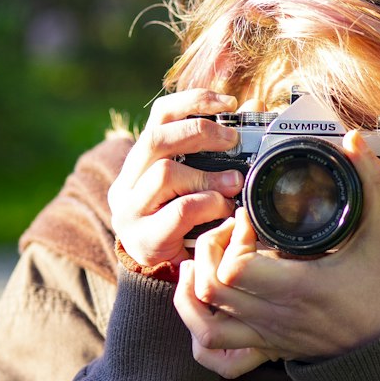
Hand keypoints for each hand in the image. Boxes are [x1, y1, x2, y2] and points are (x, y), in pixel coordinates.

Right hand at [107, 89, 243, 275]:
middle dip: (199, 133)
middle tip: (233, 141)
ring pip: (165, 173)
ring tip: (234, 184)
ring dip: (207, 175)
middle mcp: (127, 183)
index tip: (228, 103)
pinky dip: (207, 205)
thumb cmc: (189, 226)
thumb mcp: (200, 183)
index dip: (193, 102)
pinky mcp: (143, 239)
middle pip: (156, 139)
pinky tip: (223, 210)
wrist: (167, 278)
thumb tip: (252, 107)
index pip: (159, 116)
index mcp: (140, 163)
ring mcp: (130, 212)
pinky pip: (179, 211)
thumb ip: (219, 150)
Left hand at [173, 130, 379, 367]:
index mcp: (298, 288)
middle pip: (210, 288)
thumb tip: (354, 140)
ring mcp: (266, 335)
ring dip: (196, 283)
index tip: (249, 219)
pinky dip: (196, 318)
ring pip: (203, 319)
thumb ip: (371, 182)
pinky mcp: (265, 346)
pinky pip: (212, 344)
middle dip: (209, 251)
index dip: (232, 238)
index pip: (235, 269)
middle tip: (229, 231)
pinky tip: (204, 291)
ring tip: (211, 256)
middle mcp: (275, 316)